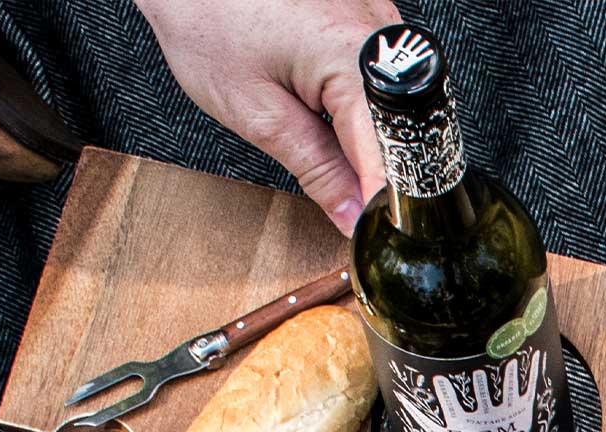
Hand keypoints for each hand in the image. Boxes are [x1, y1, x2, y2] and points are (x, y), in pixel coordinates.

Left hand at [135, 0, 400, 231]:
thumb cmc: (205, 17)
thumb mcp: (258, 114)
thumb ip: (318, 170)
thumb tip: (355, 217)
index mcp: (354, 57)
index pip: (390, 157)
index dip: (381, 205)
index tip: (371, 235)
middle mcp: (379, 32)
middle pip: (400, 132)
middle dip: (375, 171)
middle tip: (336, 190)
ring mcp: (378, 17)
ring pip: (392, 108)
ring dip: (367, 137)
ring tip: (314, 128)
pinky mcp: (368, 12)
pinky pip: (379, 78)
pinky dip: (358, 104)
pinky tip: (320, 98)